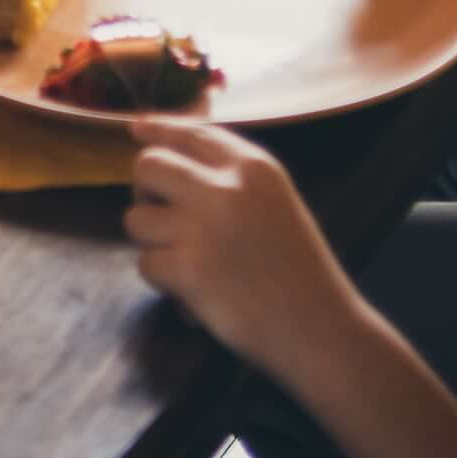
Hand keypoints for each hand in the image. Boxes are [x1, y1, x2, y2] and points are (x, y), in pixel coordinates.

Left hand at [126, 118, 359, 363]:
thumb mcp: (277, 204)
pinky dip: (162, 280)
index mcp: (255, 166)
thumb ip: (232, 181)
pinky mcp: (189, 269)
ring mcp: (204, 227)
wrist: (320, 329)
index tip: (136, 128)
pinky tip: (190, 293)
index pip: (192, 131)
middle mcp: (226, 187)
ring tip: (182, 260)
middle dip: (146, 191)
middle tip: (161, 216)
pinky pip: (146, 263)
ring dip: (152, 242)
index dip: (158, 128)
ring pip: (137, 217)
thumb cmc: (303, 273)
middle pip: (149, 165)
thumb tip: (175, 166)